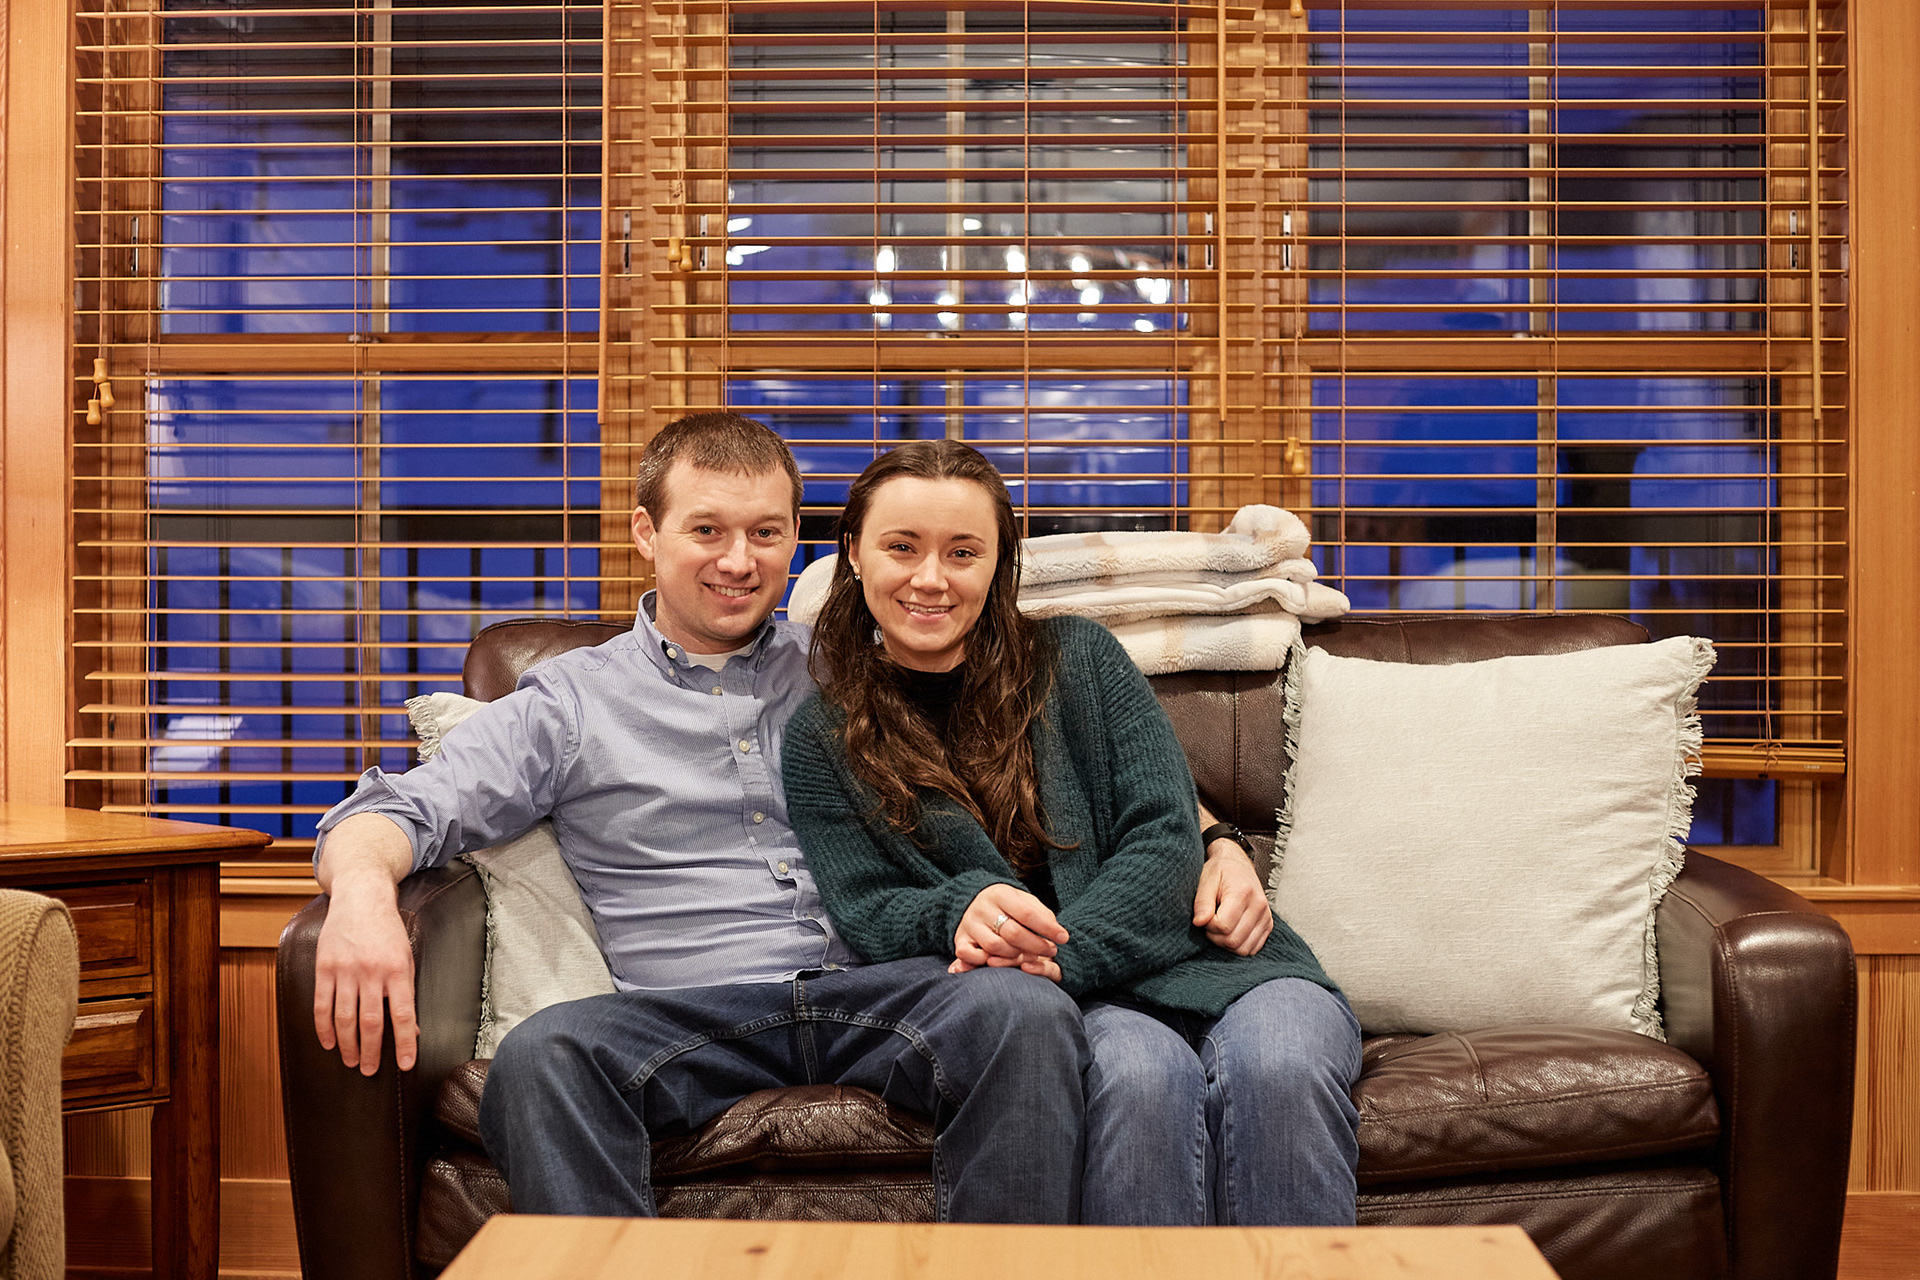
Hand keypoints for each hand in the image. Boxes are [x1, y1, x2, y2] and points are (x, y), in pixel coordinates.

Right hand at [312, 815, 419, 1073]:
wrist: (362, 898)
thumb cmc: (388, 931)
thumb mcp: (407, 956)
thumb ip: (406, 991)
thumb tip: (411, 1030)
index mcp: (398, 969)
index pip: (403, 1014)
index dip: (404, 1043)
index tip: (406, 1065)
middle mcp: (372, 971)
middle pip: (370, 1022)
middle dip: (372, 1051)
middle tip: (371, 1070)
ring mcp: (346, 969)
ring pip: (344, 1018)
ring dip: (347, 1045)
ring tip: (352, 1061)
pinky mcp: (325, 967)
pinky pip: (322, 1004)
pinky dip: (324, 1027)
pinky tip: (328, 1043)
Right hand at [951, 884, 1067, 982]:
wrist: (973, 903)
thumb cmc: (1007, 907)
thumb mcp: (1024, 902)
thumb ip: (1041, 914)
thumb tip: (1058, 932)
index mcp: (1000, 894)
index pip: (1027, 913)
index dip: (1048, 928)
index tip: (1064, 938)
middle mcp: (982, 907)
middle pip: (1013, 933)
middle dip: (1036, 946)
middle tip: (1051, 951)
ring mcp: (969, 924)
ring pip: (995, 947)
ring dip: (1015, 955)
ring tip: (1027, 955)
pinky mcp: (959, 940)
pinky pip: (970, 955)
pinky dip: (984, 961)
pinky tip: (998, 960)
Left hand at [1194, 838, 1272, 956]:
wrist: (1238, 865)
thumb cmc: (1220, 872)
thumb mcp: (1206, 881)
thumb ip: (1202, 903)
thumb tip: (1199, 923)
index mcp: (1243, 893)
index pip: (1223, 926)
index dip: (1208, 926)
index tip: (1204, 915)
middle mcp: (1259, 906)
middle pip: (1233, 941)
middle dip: (1215, 937)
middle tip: (1210, 922)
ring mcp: (1266, 917)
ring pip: (1243, 949)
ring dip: (1226, 944)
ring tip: (1220, 927)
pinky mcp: (1268, 925)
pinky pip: (1252, 949)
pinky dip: (1238, 946)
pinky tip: (1230, 932)